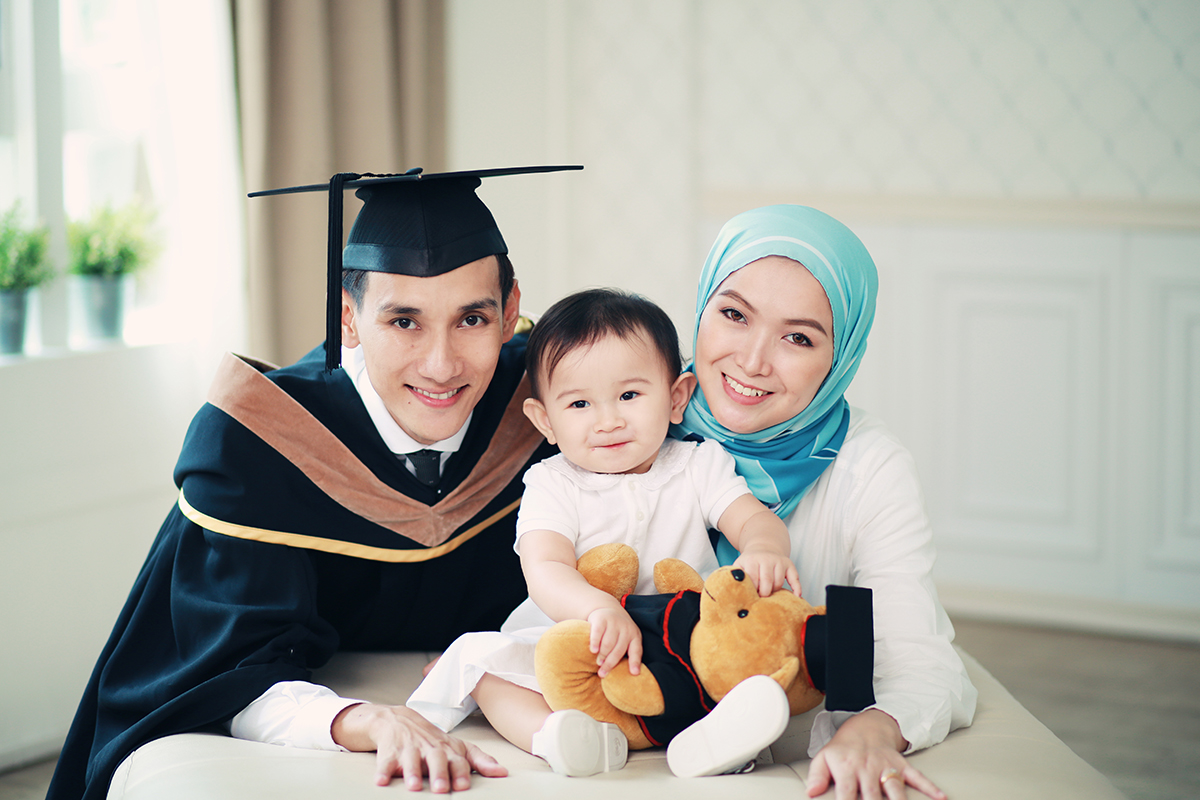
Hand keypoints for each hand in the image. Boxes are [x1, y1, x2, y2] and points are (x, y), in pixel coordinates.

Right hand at [332, 702, 507, 791]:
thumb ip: (480, 760)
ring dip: (413, 773)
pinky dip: (382, 771)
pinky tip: (381, 781)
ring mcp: (409, 748)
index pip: (457, 760)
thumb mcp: (456, 748)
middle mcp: (429, 747)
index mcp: (448, 748)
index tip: (464, 786)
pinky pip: (385, 761)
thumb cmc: (431, 740)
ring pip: (411, 759)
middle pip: (436, 759)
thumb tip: (502, 772)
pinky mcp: (389, 752)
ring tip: (414, 787)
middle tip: (441, 789)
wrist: (397, 720)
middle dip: (439, 773)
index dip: (461, 772)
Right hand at [586, 605, 642, 677]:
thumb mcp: (627, 639)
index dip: (635, 662)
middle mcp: (626, 628)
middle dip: (610, 663)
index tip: (634, 673)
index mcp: (635, 635)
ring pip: (608, 643)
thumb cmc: (618, 631)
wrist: (608, 609)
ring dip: (603, 655)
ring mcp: (614, 622)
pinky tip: (593, 651)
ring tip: (598, 663)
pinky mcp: (601, 619)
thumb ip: (627, 653)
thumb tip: (628, 675)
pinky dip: (595, 642)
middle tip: (603, 674)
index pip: (636, 650)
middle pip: (619, 650)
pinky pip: (598, 633)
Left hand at [732, 550, 800, 596]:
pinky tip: (796, 596)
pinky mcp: (789, 564)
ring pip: (779, 582)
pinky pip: (795, 577)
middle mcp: (766, 559)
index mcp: (752, 560)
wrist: (763, 547)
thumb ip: (734, 576)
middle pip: (767, 582)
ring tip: (768, 592)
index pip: (753, 579)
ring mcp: (779, 561)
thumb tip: (731, 592)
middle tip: (760, 598)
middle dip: (764, 593)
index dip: (752, 590)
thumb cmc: (749, 562)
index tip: (751, 597)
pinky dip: (797, 588)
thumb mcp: (738, 565)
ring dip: (774, 591)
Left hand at [806, 710, 943, 799]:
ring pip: (895, 788)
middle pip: (872, 796)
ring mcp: (886, 767)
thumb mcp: (824, 757)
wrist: (865, 726)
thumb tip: (810, 792)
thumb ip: (816, 776)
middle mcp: (868, 768)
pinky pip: (917, 777)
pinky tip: (940, 798)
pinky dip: (930, 787)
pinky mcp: (902, 765)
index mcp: (847, 768)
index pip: (845, 794)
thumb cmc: (844, 748)